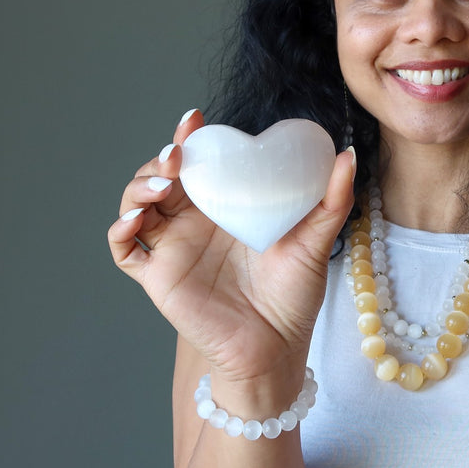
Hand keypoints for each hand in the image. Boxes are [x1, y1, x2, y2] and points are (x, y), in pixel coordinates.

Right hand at [107, 109, 355, 382]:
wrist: (277, 348)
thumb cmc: (294, 294)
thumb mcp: (316, 240)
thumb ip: (331, 200)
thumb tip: (347, 155)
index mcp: (227, 205)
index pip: (201, 162)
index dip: (191, 137)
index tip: (196, 119)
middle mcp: (195, 221)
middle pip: (161, 175)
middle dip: (162, 157)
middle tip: (179, 154)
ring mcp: (173, 247)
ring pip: (137, 203)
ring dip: (139, 186)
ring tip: (163, 184)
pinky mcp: (158, 275)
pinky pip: (124, 249)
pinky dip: (120, 229)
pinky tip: (137, 219)